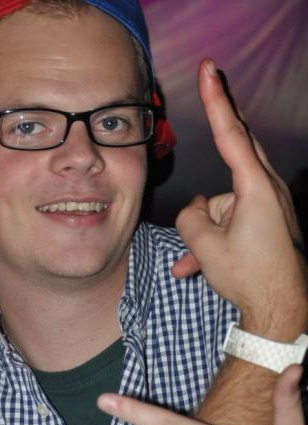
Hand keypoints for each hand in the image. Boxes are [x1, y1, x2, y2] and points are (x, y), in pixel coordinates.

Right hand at [170, 59, 307, 339]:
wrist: (281, 307)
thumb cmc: (249, 275)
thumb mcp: (205, 246)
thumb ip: (191, 218)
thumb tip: (196, 209)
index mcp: (255, 187)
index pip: (231, 134)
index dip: (216, 100)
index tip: (211, 71)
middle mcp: (267, 189)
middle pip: (236, 149)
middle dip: (221, 126)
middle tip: (213, 80)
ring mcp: (268, 205)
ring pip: (223, 202)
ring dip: (203, 230)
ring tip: (192, 262)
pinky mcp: (266, 220)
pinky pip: (230, 220)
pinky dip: (213, 240)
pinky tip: (196, 267)